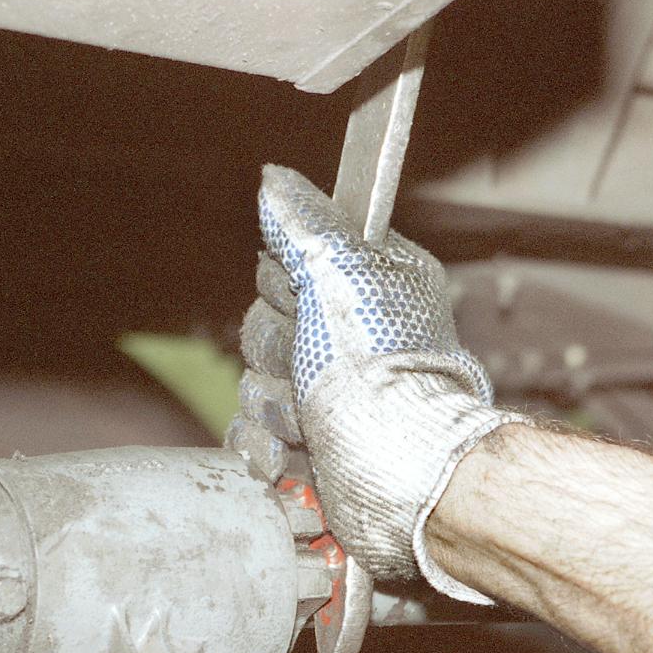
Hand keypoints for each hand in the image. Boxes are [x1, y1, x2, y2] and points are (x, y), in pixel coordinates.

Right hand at [225, 165, 522, 602]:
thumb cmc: (383, 372)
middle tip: (311, 368)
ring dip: (273, 410)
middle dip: (276, 354)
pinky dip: (267, 452)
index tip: (301, 299)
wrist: (400, 474)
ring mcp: (331, 399)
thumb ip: (304, 222)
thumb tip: (274, 179)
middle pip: (262, 327)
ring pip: (253, 387)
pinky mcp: (312, 451)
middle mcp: (352, 341)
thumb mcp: (342, 271)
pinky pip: (253, 439)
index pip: (287, 264)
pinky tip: (295, 458)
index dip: (282, 284)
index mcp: (368, 287)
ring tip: (312, 424)